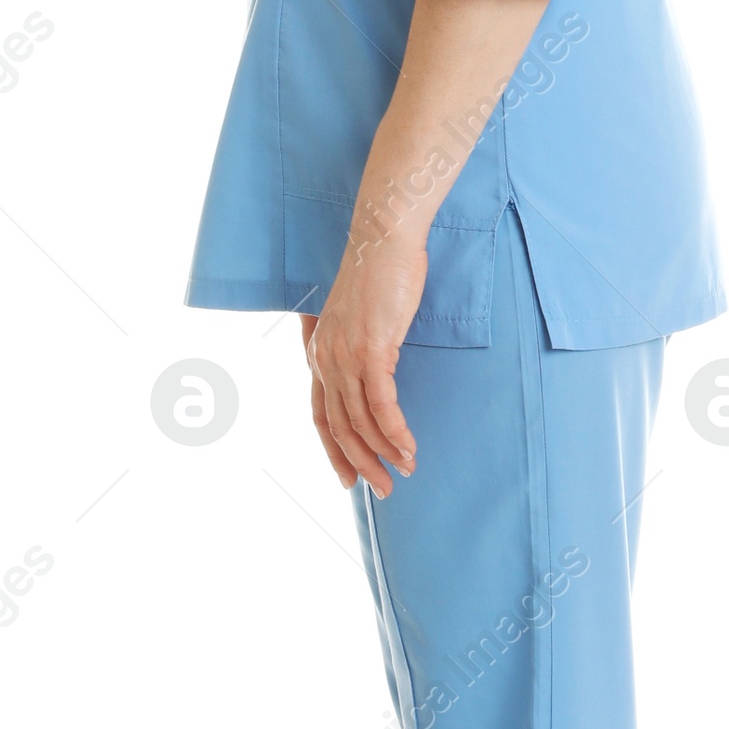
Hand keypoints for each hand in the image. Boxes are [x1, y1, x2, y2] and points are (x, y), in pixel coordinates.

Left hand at [300, 228, 426, 494]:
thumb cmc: (379, 272)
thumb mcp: (359, 315)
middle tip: (382, 489)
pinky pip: (381, 405)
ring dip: (384, 452)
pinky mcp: (371, 350)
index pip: (320, 415)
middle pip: (338, 427)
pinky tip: (409, 447)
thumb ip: (358, 343)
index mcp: (320, 352)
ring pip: (360, 422)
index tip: (349, 478)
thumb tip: (372, 367)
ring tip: (405, 471)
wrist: (383, 239)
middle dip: (361, 463)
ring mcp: (346, 356)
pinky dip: (395, 431)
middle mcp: (326, 359)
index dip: (334, 450)